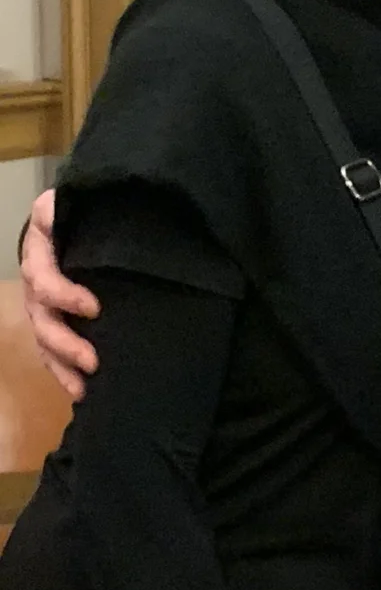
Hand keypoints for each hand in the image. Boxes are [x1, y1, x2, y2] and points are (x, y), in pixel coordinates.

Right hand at [20, 189, 99, 400]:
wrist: (106, 210)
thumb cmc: (111, 205)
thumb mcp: (109, 200)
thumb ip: (109, 209)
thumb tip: (133, 218)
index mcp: (47, 232)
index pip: (40, 265)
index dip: (61, 290)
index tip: (94, 308)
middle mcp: (38, 262)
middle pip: (39, 306)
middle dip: (63, 338)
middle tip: (93, 359)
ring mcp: (41, 289)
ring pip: (41, 330)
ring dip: (60, 360)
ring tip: (85, 382)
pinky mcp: (52, 311)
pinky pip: (48, 344)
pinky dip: (62, 368)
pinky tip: (79, 390)